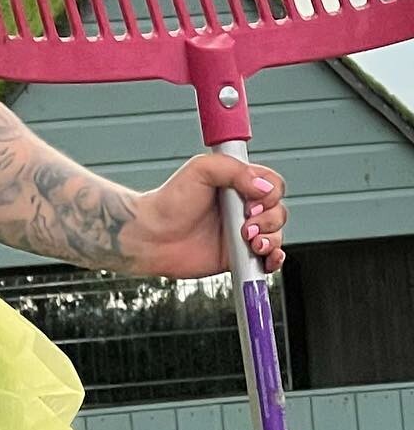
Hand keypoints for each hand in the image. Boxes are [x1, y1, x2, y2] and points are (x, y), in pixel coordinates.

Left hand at [124, 156, 288, 278]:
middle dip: (269, 219)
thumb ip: (233, 170)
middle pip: (278, 211)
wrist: (152, 237)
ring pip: (276, 235)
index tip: (252, 200)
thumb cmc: (169, 201)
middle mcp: (242, 208)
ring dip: (272, 239)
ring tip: (250, 242)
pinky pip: (268, 259)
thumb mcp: (200, 170)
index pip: (272, 184)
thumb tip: (263, 187)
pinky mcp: (238, 256)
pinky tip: (266, 257)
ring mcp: (242, 233)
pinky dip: (274, 259)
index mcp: (237, 184)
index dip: (270, 193)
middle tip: (246, 225)